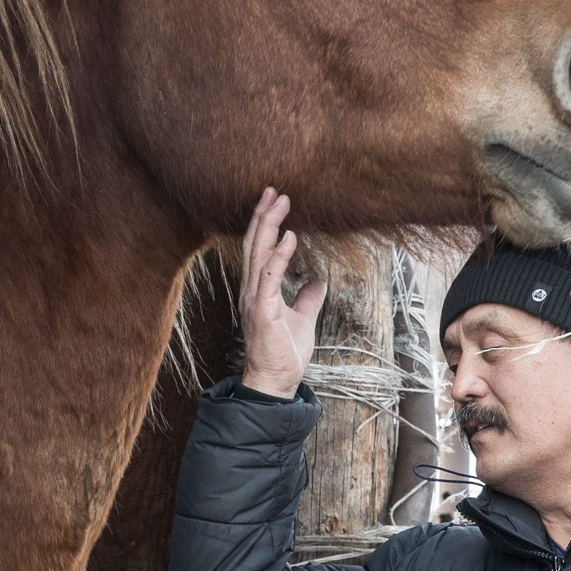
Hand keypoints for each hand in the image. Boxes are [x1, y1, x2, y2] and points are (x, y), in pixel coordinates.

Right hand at [237, 187, 326, 397]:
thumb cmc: (285, 354)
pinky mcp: (262, 311)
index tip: (274, 200)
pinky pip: (269, 277)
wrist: (276, 381)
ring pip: (258, 254)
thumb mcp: (302, 319)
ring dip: (269, 225)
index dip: (265, 224)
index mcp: (258, 290)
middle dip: (264, 215)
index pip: (258, 250)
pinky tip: (290, 236)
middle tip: (274, 189)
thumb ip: (308, 299)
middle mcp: (252, 290)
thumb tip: (318, 282)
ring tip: (280, 200)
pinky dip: (278, 255)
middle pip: (254, 244)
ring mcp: (255, 299)